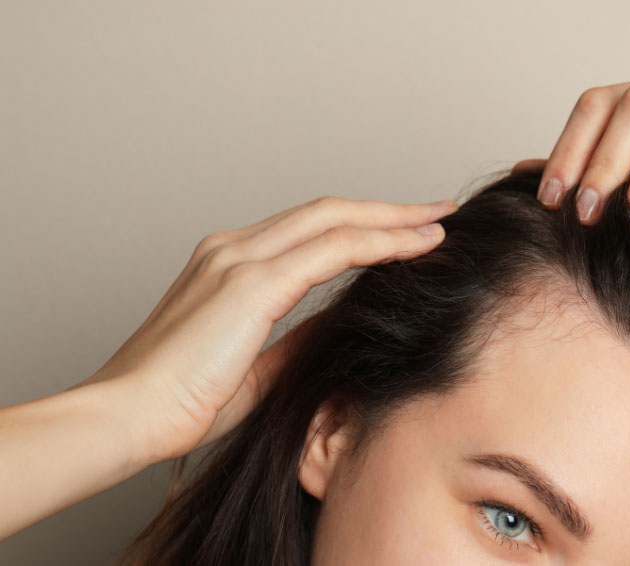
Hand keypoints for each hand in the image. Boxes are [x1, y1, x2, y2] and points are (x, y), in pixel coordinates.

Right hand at [81, 196, 457, 463]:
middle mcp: (232, 248)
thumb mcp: (258, 366)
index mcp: (228, 264)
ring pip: (335, 219)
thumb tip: (343, 323)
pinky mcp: (250, 282)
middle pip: (328, 211)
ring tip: (438, 221)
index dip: (362, 227)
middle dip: (388, 208)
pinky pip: (333, 249)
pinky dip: (380, 241)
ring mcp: (239, 258)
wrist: (128, 416)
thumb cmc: (181, 401)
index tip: (406, 233)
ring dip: (393, 218)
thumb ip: (300, 338)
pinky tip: (417, 245)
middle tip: (437, 210)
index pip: (310, 231)